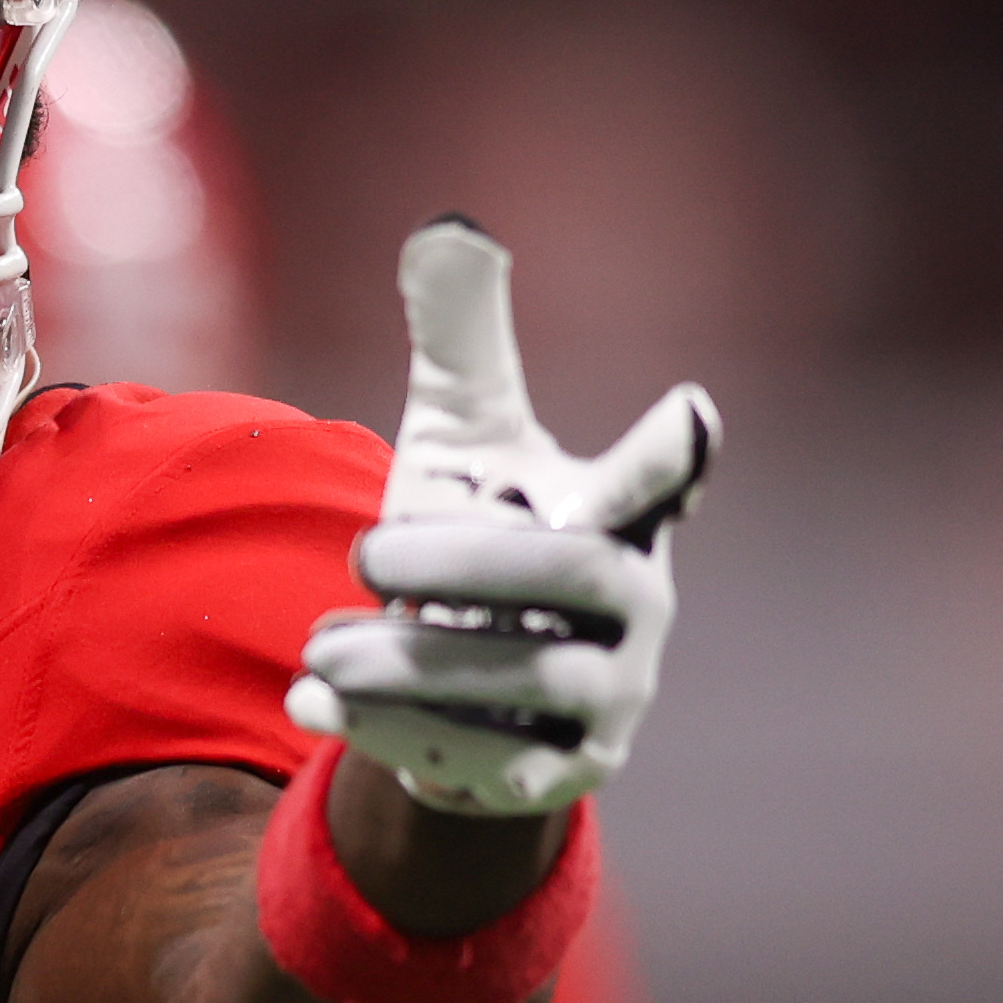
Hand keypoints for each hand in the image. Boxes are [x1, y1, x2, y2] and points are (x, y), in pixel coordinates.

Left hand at [289, 219, 713, 816]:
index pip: (657, 475)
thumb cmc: (477, 540)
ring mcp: (612, 695)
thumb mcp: (462, 437)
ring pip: (528, 678)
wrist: (470, 694)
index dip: (673, 449)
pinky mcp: (566, 772)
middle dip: (465, 562)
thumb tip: (448, 231)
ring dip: (411, 662)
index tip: (689, 412)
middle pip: (571, 575)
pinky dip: (397, 733)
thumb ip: (462, 341)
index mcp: (620, 512)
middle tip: (363, 551)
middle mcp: (636, 604)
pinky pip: (494, 759)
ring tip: (318, 647)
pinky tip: (313, 702)